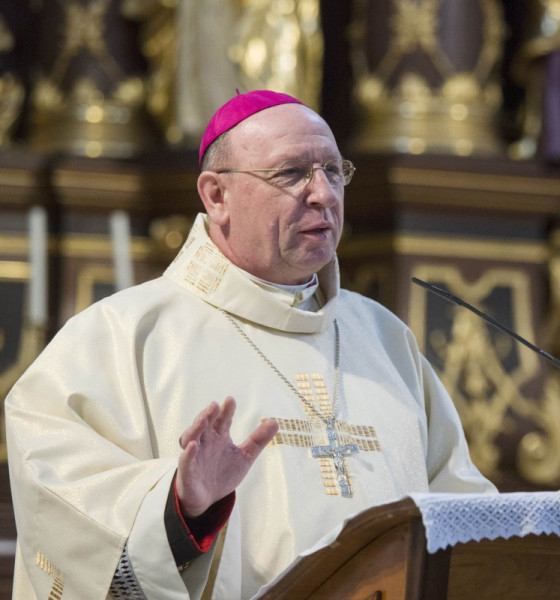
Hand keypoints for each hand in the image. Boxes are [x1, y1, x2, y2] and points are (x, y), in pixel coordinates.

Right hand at [176, 397, 278, 517]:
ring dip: (196, 427)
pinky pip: (185, 461)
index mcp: (219, 437)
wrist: (207, 499)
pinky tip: (193, 446)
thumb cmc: (223, 473)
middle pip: (205, 424)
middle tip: (215, 405)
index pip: (222, 420)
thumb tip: (275, 421)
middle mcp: (205, 442)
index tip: (230, 400)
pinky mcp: (187, 472)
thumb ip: (258, 440)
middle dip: (209, 414)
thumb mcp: (244, 457)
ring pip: (191, 437)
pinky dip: (188, 453)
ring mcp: (195, 455)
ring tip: (203, 419)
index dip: (226, 410)